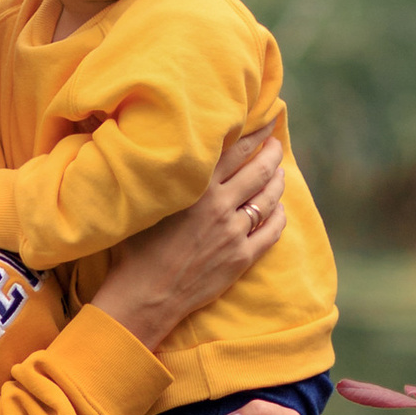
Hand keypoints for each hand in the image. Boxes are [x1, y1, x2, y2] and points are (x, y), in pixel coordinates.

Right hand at [92, 132, 284, 351]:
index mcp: (197, 185)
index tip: (266, 120)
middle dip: (272, 151)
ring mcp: (233, 231)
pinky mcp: (241, 257)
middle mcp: (219, 204)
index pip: (236, 149)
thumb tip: (164, 146)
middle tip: (277, 143)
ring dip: (278, 181)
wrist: (145, 294)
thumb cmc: (135, 246)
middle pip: (258, 169)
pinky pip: (272, 231)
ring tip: (280, 172)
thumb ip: (165, 174)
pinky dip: (279, 216)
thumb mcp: (146, 200)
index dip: (256, 132)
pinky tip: (279, 210)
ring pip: (268, 198)